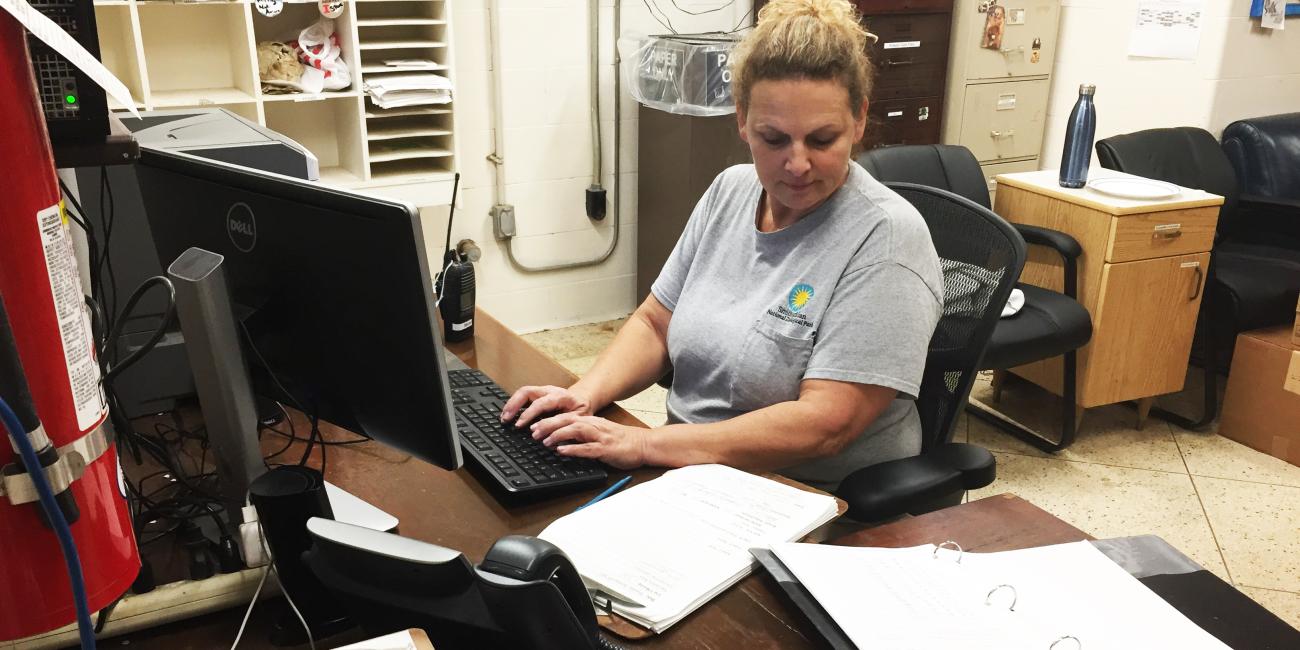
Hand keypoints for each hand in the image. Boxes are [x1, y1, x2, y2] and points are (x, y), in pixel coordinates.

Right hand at [500, 385, 593, 426]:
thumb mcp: (578, 420)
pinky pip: (523, 395)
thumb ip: (563, 426)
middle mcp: (550, 390)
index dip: (528, 414)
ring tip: (503, 417)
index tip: (520, 425)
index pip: (540, 403)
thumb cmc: (581, 412)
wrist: (583, 401)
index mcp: (561, 396)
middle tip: (506, 420)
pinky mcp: (537, 394)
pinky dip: (513, 404)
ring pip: (522, 392)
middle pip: (527, 392)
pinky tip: (508, 414)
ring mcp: (542, 391)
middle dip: (514, 405)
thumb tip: (547, 435)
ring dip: (511, 404)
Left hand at [529, 414, 647, 469]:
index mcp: (591, 422)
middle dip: (549, 425)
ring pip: (576, 431)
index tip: (534, 425)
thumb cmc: (620, 440)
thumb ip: (582, 434)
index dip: (549, 419)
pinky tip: (562, 451)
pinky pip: (588, 448)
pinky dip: (573, 449)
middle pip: (568, 420)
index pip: (566, 416)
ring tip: (545, 441)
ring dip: (559, 435)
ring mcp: (600, 437)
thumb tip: (560, 438)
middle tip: (533, 431)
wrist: (643, 444)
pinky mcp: (606, 449)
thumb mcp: (599, 433)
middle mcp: (594, 426)